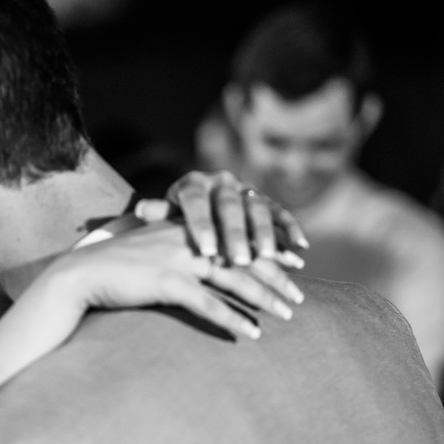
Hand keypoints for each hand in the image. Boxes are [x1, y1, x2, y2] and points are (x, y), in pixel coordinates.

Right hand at [51, 221, 297, 340]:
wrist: (78, 276)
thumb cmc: (113, 270)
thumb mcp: (151, 252)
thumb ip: (178, 252)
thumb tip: (203, 263)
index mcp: (186, 228)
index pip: (238, 235)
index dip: (269, 248)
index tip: (294, 260)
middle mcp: (187, 240)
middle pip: (243, 256)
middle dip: (276, 276)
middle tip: (300, 296)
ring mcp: (177, 260)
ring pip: (233, 278)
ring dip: (265, 298)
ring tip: (288, 315)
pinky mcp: (165, 282)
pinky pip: (207, 303)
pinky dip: (233, 319)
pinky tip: (252, 332)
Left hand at [158, 170, 309, 267]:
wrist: (195, 206)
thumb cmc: (175, 220)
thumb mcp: (165, 218)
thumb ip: (159, 215)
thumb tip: (142, 209)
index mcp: (193, 184)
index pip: (196, 203)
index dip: (202, 226)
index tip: (206, 251)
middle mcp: (222, 183)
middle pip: (230, 208)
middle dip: (236, 236)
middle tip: (240, 260)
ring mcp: (246, 190)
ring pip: (258, 210)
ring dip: (265, 234)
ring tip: (270, 258)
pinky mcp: (264, 202)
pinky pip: (280, 213)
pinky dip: (291, 228)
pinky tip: (301, 247)